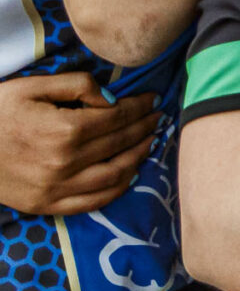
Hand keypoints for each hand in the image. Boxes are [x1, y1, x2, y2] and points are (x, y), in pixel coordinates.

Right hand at [0, 71, 156, 214]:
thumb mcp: (30, 88)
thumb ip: (75, 85)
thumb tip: (110, 98)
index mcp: (64, 130)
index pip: (117, 118)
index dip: (140, 107)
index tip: (153, 100)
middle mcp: (66, 163)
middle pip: (120, 143)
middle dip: (145, 128)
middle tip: (158, 118)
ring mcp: (57, 188)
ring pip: (115, 175)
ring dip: (139, 157)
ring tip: (150, 142)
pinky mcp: (47, 205)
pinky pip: (94, 202)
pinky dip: (118, 188)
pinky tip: (129, 174)